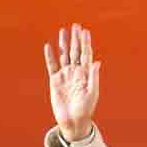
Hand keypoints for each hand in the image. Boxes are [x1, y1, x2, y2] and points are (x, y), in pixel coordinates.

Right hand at [43, 24, 99, 142]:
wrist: (74, 121)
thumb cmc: (86, 109)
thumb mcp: (92, 93)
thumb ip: (93, 77)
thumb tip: (97, 62)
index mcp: (86, 74)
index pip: (86, 54)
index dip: (85, 42)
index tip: (85, 31)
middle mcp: (76, 72)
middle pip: (75, 51)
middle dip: (76, 39)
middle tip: (75, 25)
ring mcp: (65, 75)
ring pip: (64, 56)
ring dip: (63, 44)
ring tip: (63, 31)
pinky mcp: (55, 80)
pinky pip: (52, 65)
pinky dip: (50, 56)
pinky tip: (49, 46)